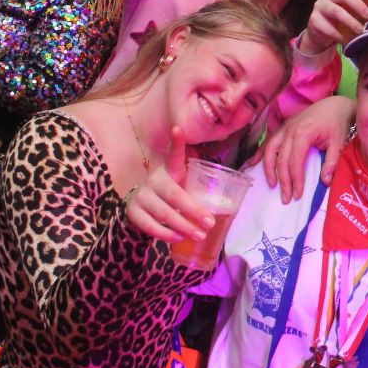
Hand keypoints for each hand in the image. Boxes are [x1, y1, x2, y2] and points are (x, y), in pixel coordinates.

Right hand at [126, 126, 213, 243]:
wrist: (141, 208)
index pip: (174, 155)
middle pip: (174, 194)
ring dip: (183, 225)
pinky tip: (179, 238)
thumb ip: (198, 186)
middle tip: (210, 222)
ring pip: (163, 212)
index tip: (178, 129)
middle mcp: (154, 180)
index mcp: (170, 170)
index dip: (177, 143)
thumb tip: (234, 192)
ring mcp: (142, 196)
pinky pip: (150, 225)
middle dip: (193, 209)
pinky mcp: (133, 212)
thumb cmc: (171, 195)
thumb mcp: (183, 185)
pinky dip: (166, 234)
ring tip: (200, 235)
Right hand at [261, 96, 355, 202]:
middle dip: (282, 181)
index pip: (294, 163)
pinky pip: (268, 142)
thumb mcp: (339, 143)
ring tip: (272, 185)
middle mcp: (289, 131)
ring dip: (268, 169)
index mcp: (303, 134)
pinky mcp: (282, 128)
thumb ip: (332, 162)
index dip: (295, 181)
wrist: (334, 105)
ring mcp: (284, 128)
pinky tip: (253, 165)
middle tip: (286, 198)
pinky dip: (259, 154)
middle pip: (280, 160)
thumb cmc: (337, 123)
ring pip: (269, 150)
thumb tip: (325, 181)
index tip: (297, 195)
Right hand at [298, 0, 367, 57]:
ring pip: (336, 12)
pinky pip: (329, 28)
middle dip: (357, 4)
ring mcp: (319, 7)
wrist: (323, 33)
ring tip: (361, 30)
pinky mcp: (314, 21)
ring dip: (351, 22)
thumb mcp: (356, 6)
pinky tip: (349, 40)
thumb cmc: (343, 15)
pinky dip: (341, 35)